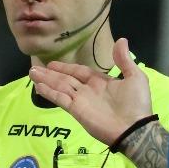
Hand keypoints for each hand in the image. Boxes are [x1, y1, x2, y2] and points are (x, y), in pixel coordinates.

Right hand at [28, 37, 152, 144]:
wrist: (134, 127)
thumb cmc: (136, 103)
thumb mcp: (135, 77)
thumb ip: (124, 60)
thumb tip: (121, 40)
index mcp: (101, 82)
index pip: (79, 72)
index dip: (66, 68)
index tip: (53, 64)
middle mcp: (88, 90)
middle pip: (65, 79)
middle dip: (51, 74)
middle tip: (34, 68)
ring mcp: (81, 101)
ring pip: (60, 87)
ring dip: (46, 81)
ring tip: (32, 74)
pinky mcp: (76, 111)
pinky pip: (60, 99)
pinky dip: (49, 93)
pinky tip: (38, 87)